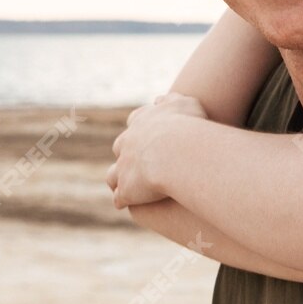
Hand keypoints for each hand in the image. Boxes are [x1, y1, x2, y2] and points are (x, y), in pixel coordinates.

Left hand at [105, 93, 208, 207]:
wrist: (177, 152)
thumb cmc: (189, 127)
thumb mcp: (186, 104)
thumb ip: (173, 100)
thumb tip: (159, 99)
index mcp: (142, 122)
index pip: (135, 122)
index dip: (141, 130)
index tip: (147, 136)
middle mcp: (127, 143)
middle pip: (120, 147)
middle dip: (126, 154)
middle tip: (136, 162)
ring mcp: (124, 166)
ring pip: (113, 174)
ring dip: (118, 179)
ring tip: (127, 187)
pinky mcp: (126, 189)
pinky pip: (120, 197)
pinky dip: (122, 199)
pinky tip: (127, 204)